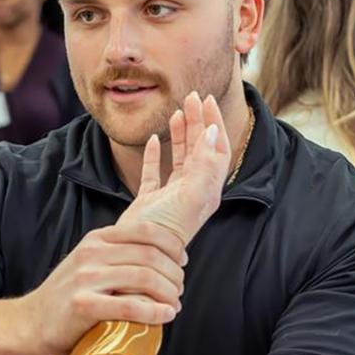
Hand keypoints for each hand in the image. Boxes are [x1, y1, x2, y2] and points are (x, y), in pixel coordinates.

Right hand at [25, 222, 186, 354]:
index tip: (182, 262)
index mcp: (97, 239)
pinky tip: (165, 316)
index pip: (147, 231)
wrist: (30, 323)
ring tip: (175, 305)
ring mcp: (85, 279)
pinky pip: (130, 306)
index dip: (172, 245)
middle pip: (150, 255)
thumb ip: (119, 256)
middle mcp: (91, 253)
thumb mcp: (91, 263)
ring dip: (168, 293)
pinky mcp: (82, 306)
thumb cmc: (68, 297)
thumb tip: (163, 258)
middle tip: (180, 290)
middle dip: (174, 274)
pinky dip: (154, 311)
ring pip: (144, 278)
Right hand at [119, 92, 231, 244]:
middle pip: (200, 149)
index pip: (216, 148)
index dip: (214, 123)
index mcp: (206, 189)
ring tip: (178, 112)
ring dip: (181, 134)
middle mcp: (192, 192)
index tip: (207, 101)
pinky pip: (155, 173)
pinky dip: (156, 154)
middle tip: (192, 97)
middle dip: (198, 122)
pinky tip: (153, 140)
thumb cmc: (168, 230)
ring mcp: (170, 196)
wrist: (139, 257)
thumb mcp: (191, 195)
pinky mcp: (150, 202)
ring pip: (180, 158)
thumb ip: (205, 164)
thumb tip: (212, 131)